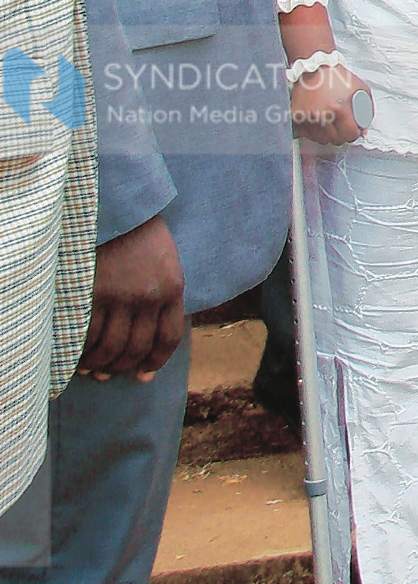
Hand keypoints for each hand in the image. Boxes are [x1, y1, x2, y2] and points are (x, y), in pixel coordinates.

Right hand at [78, 214, 184, 380]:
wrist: (119, 208)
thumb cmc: (143, 236)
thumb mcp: (167, 263)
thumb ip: (164, 296)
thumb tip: (153, 337)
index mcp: (173, 288)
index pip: (170, 337)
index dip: (156, 361)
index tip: (144, 375)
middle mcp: (149, 296)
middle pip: (137, 347)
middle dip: (123, 367)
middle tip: (111, 375)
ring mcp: (121, 295)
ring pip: (111, 346)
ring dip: (101, 365)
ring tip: (93, 370)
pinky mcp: (94, 292)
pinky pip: (88, 333)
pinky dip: (82, 351)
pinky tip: (79, 357)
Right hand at [290, 61, 373, 145]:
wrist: (315, 67)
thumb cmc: (338, 77)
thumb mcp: (361, 90)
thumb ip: (366, 112)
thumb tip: (363, 132)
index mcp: (339, 109)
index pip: (350, 135)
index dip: (354, 133)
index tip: (353, 129)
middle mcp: (322, 115)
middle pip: (336, 140)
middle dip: (342, 135)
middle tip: (341, 125)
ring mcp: (308, 116)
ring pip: (321, 139)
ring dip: (328, 134)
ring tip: (330, 121)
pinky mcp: (296, 116)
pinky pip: (307, 134)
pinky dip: (314, 131)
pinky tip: (319, 121)